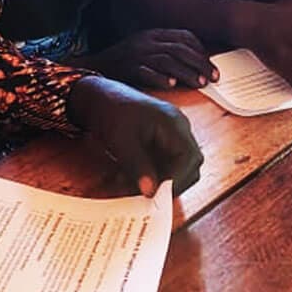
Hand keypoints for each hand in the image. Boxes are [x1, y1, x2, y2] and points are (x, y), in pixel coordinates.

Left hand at [68, 76, 202, 196]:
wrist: (101, 97)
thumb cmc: (111, 112)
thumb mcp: (121, 141)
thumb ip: (137, 166)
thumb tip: (151, 191)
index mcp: (174, 123)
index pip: (189, 157)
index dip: (177, 179)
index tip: (157, 194)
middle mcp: (180, 128)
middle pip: (191, 164)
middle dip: (172, 183)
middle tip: (147, 195)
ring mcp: (175, 134)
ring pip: (181, 166)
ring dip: (162, 180)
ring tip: (136, 185)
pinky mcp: (166, 141)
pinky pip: (169, 162)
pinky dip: (156, 174)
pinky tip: (135, 177)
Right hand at [82, 29, 218, 90]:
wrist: (94, 66)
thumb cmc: (125, 61)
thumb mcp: (146, 48)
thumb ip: (167, 50)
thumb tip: (193, 63)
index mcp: (153, 34)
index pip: (184, 36)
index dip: (201, 51)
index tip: (211, 65)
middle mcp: (147, 41)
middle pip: (180, 49)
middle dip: (200, 63)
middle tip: (213, 77)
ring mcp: (137, 54)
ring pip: (167, 60)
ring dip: (186, 72)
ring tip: (199, 83)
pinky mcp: (127, 68)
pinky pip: (145, 71)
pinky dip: (160, 78)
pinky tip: (172, 84)